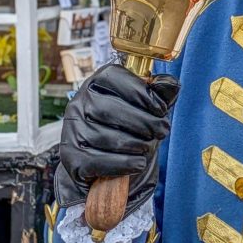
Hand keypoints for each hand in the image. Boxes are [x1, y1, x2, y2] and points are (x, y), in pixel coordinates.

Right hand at [54, 63, 178, 215]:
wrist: (101, 166)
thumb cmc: (126, 129)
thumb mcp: (146, 109)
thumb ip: (159, 95)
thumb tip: (171, 84)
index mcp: (96, 84)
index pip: (113, 77)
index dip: (141, 91)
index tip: (161, 108)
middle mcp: (78, 104)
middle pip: (108, 109)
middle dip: (143, 121)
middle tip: (162, 131)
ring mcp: (71, 131)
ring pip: (103, 136)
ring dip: (135, 143)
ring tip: (149, 147)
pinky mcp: (71, 157)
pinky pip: (97, 161)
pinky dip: (123, 163)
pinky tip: (139, 163)